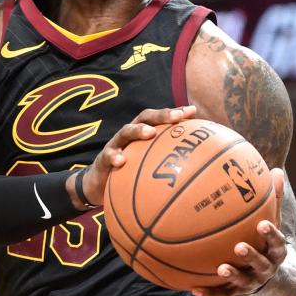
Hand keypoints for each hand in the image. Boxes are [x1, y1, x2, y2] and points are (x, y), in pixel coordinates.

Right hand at [69, 106, 196, 210]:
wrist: (98, 184)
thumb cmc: (128, 173)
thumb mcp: (147, 168)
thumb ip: (165, 164)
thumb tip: (196, 171)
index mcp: (142, 134)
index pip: (160, 119)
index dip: (175, 113)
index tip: (192, 112)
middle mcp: (130, 135)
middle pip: (145, 118)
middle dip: (161, 115)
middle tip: (176, 117)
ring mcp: (115, 145)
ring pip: (126, 131)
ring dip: (138, 130)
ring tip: (150, 132)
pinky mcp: (103, 159)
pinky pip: (108, 156)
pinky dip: (114, 157)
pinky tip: (121, 162)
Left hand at [190, 168, 286, 295]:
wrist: (268, 276)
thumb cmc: (264, 238)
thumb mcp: (272, 220)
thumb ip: (273, 198)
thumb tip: (276, 169)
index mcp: (275, 251)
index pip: (277, 243)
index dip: (271, 235)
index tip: (262, 224)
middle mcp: (265, 268)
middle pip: (261, 264)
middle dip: (251, 256)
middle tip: (239, 246)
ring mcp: (251, 282)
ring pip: (243, 281)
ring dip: (232, 275)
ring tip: (220, 268)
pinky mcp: (235, 292)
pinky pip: (222, 294)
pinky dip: (209, 292)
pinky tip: (192, 288)